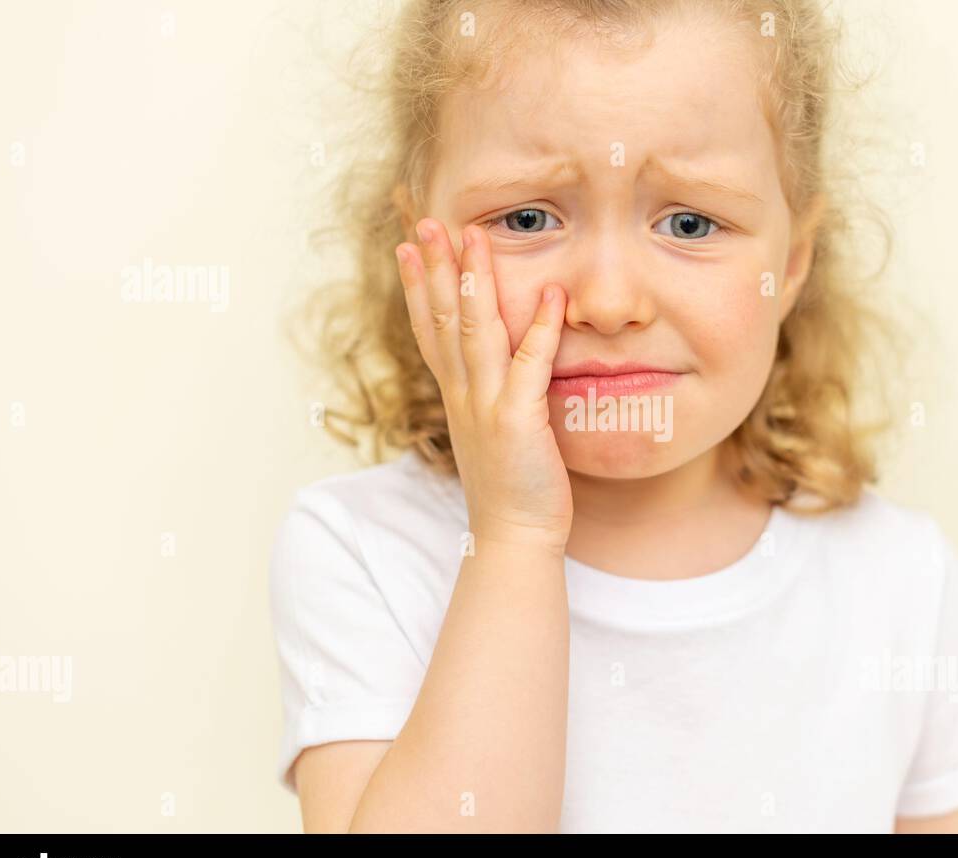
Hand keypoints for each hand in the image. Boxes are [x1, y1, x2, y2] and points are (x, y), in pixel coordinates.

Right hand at [396, 218, 572, 553]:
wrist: (513, 536)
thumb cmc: (511, 485)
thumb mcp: (491, 430)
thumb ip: (491, 392)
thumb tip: (500, 362)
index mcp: (456, 394)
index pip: (429, 328)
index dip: (417, 284)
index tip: (408, 243)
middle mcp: (463, 394)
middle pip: (441, 319)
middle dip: (432, 267)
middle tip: (423, 221)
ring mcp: (486, 405)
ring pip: (474, 331)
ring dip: (472, 281)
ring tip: (472, 235)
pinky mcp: (517, 421)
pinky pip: (529, 365)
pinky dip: (539, 328)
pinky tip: (550, 294)